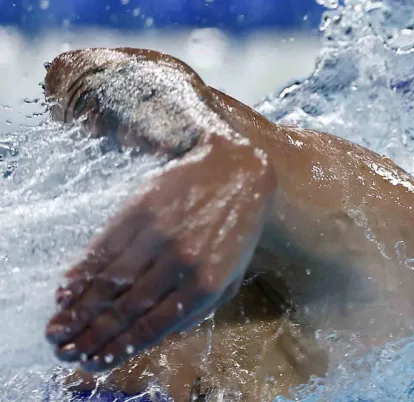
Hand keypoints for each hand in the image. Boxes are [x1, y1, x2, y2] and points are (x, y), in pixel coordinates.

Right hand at [45, 134, 274, 371]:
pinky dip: (80, 273)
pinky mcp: (140, 211)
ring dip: (77, 310)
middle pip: (124, 309)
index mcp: (206, 286)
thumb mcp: (229, 279)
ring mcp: (158, 236)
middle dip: (90, 335)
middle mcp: (181, 263)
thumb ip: (194, 311)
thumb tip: (147, 338)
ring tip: (57, 329)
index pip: (151, 326)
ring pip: (108, 282)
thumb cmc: (234, 232)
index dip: (116, 348)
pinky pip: (103, 249)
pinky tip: (65, 291)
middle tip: (65, 351)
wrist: (236, 172)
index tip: (93, 362)